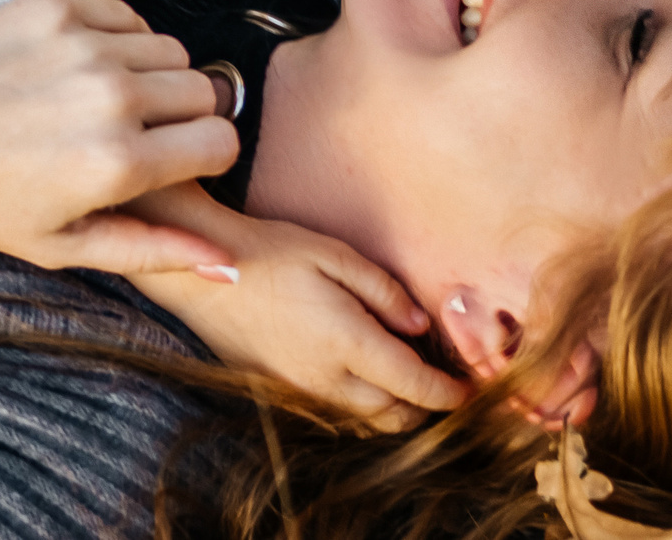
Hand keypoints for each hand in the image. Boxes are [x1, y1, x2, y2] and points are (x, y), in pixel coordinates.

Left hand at [0, 0, 241, 275]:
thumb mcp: (61, 246)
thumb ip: (153, 252)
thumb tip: (230, 268)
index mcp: (118, 164)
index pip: (222, 141)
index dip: (203, 155)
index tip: (172, 161)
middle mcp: (111, 96)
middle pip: (205, 91)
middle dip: (184, 116)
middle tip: (137, 133)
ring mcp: (82, 44)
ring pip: (172, 50)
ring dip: (153, 75)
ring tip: (106, 99)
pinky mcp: (54, 5)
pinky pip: (129, 14)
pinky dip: (119, 38)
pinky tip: (81, 65)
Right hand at [126, 184, 466, 432]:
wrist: (201, 271)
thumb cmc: (269, 253)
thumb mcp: (333, 254)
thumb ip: (384, 292)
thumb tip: (420, 326)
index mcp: (347, 343)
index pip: (416, 387)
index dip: (450, 394)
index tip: (470, 389)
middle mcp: (326, 378)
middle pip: (395, 414)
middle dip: (425, 405)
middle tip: (440, 381)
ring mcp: (300, 390)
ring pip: (365, 420)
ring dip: (392, 407)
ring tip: (403, 377)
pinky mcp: (279, 390)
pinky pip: (334, 411)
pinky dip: (359, 404)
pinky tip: (358, 372)